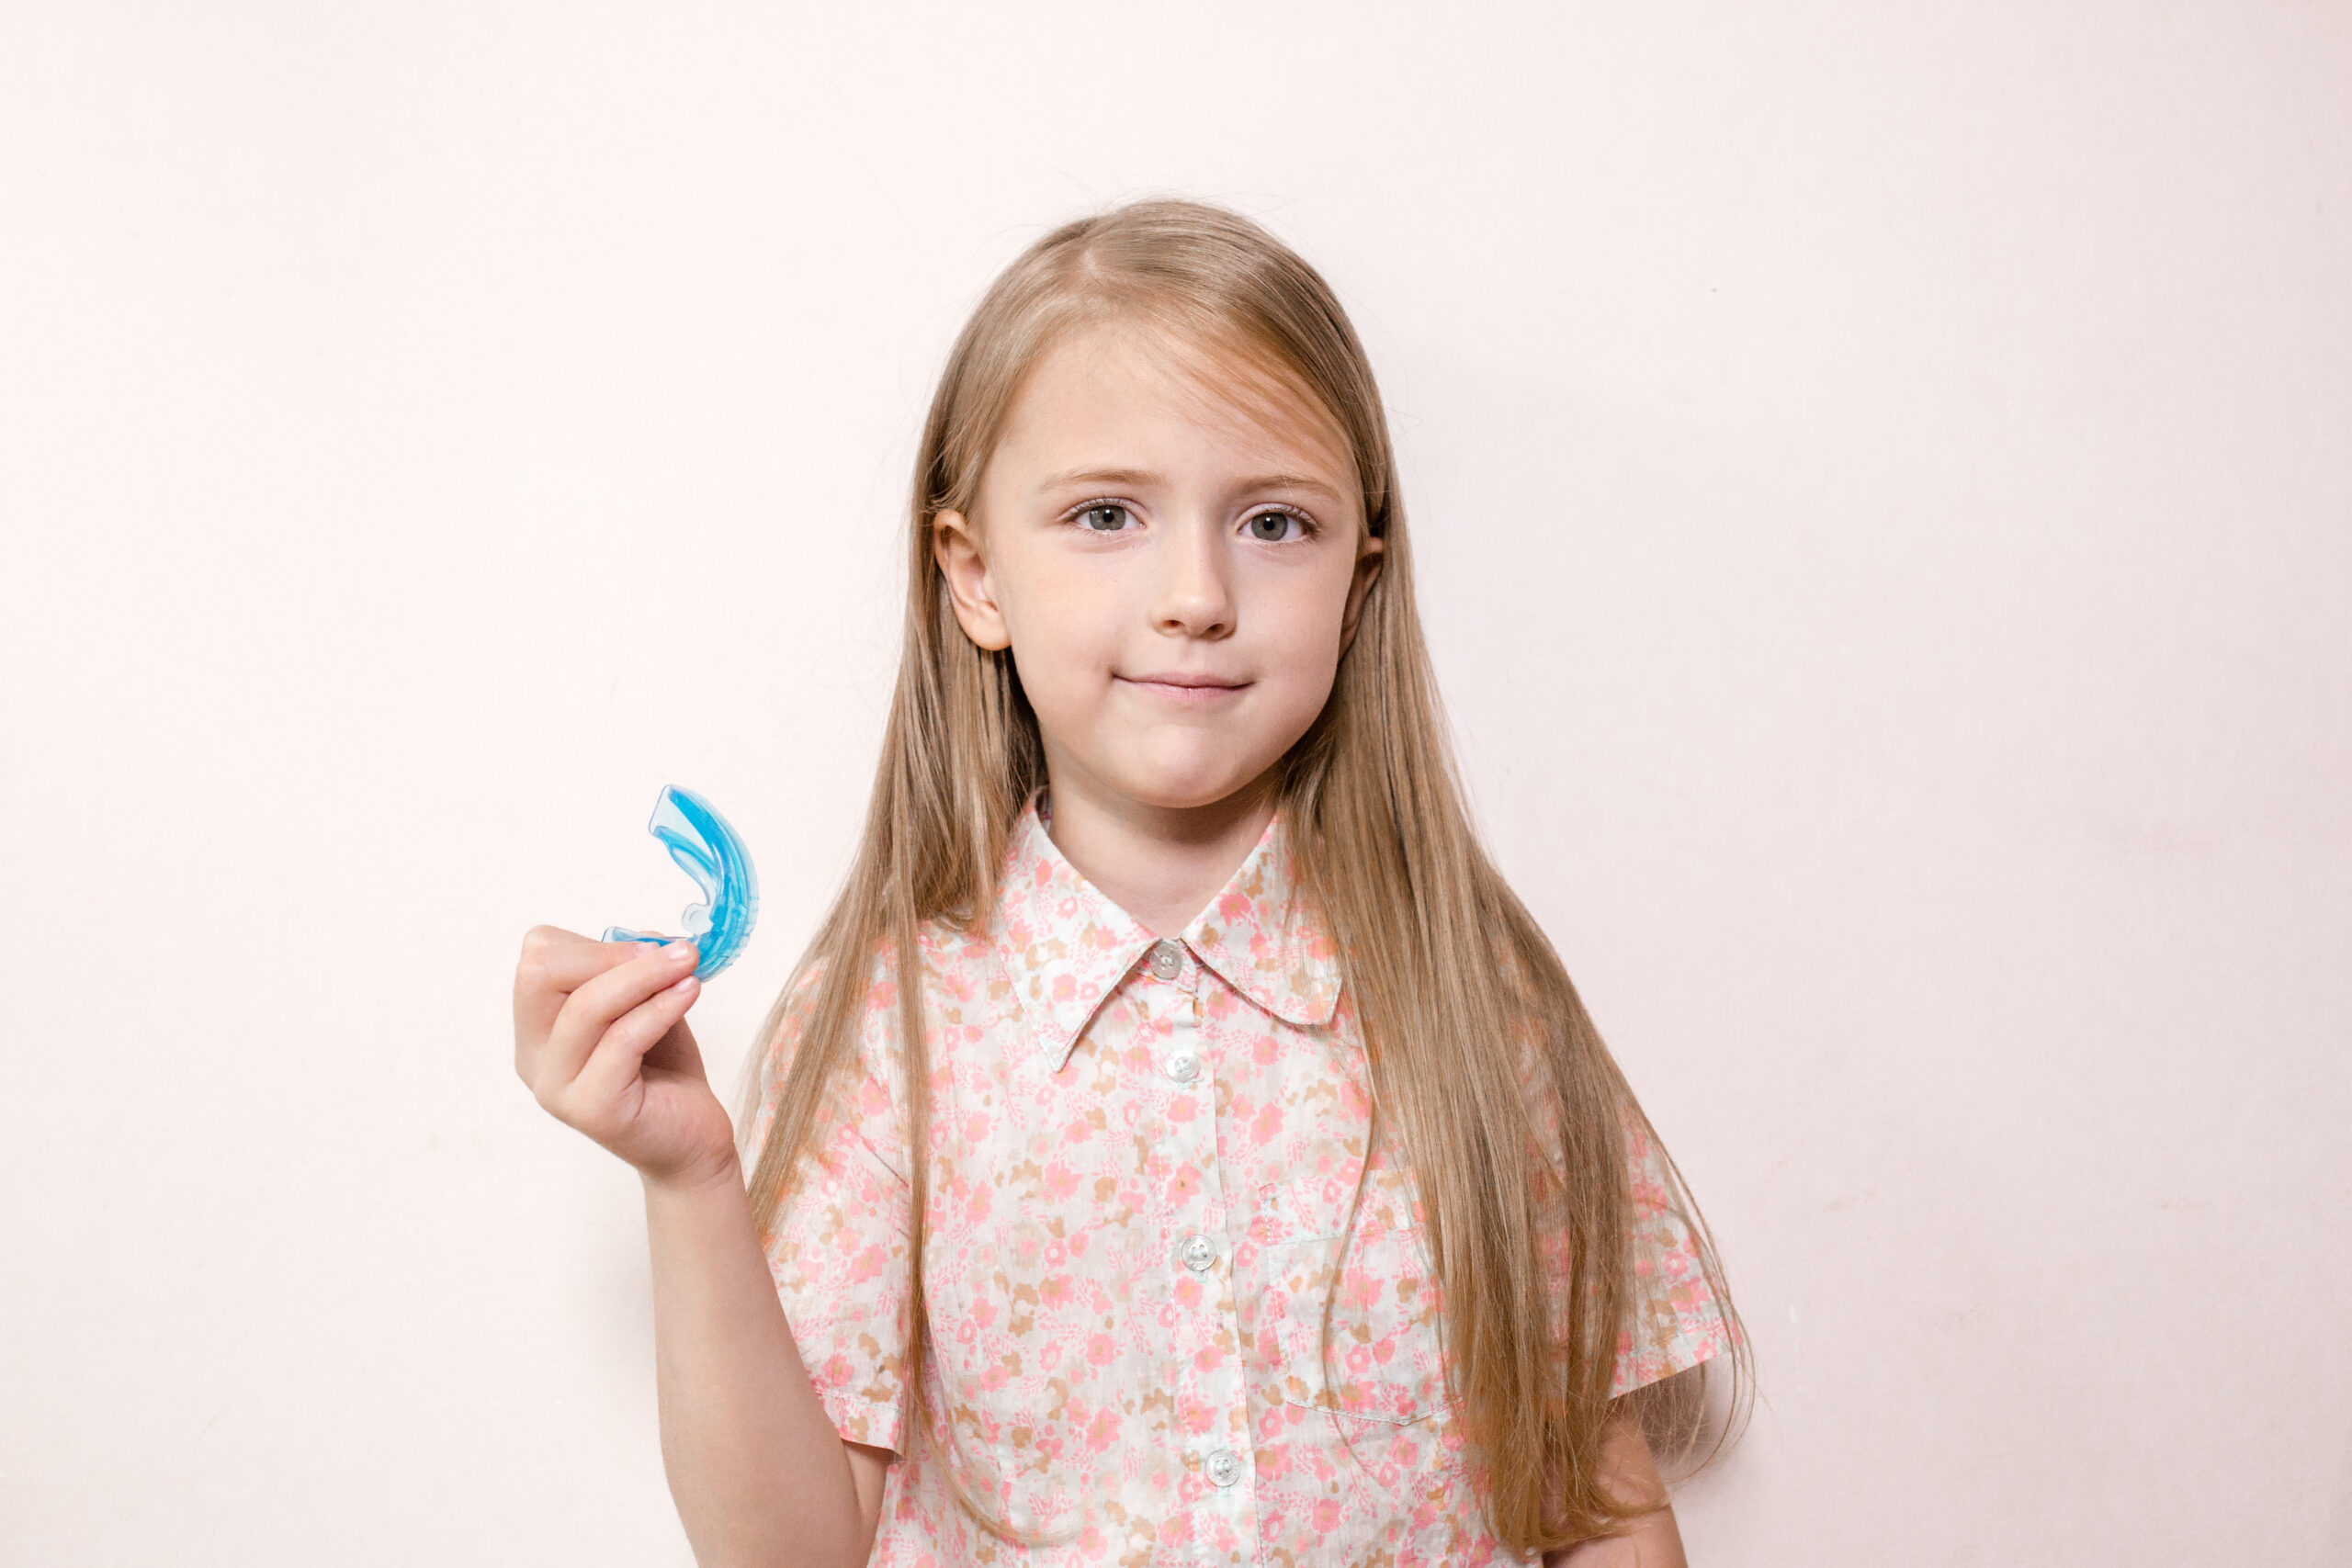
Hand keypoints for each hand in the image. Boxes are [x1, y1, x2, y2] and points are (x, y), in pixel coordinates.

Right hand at [513, 925, 738, 1189]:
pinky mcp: (591, 1109)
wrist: (692, 1139)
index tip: (648, 949)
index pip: (536, 960)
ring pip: (585, 1007)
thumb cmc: (665, 1070)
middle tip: (671, 955)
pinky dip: (659, 1007)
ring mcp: (556, 1087)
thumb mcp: (645, 1003)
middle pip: (540, 974)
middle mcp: (534, 1058)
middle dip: (609, 954)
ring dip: (644, 974)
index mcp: (538, 1028)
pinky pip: (621, 1041)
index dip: (592, 944)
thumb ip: (632, 969)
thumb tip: (645, 937)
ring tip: (688, 965)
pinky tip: (690, 993)